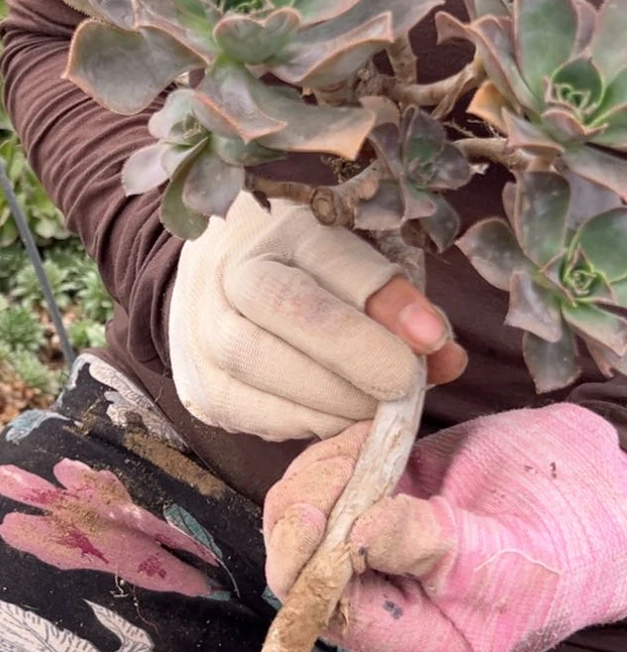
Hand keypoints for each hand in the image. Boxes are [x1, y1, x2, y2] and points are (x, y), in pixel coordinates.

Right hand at [168, 191, 466, 441]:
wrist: (222, 289)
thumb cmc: (311, 278)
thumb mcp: (359, 269)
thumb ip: (401, 306)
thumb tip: (447, 360)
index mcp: (278, 229)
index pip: (330, 259)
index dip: (385, 300)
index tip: (434, 338)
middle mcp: (228, 276)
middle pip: (291, 313)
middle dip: (361, 357)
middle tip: (407, 384)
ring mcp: (204, 335)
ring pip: (268, 372)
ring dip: (341, 400)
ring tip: (378, 402)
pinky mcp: (205, 392)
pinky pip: (263, 418)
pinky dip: (314, 422)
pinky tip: (337, 412)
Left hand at [263, 404, 626, 651]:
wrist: (595, 490)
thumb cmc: (571, 544)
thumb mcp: (514, 560)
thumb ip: (440, 551)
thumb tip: (359, 537)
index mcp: (418, 635)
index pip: (336, 616)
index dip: (312, 570)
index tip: (323, 516)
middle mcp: (384, 594)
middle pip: (303, 562)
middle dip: (305, 511)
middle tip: (342, 465)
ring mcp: (375, 540)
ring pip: (305, 514)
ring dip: (319, 473)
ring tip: (364, 445)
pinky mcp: (376, 493)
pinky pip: (329, 476)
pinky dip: (337, 450)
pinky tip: (370, 433)